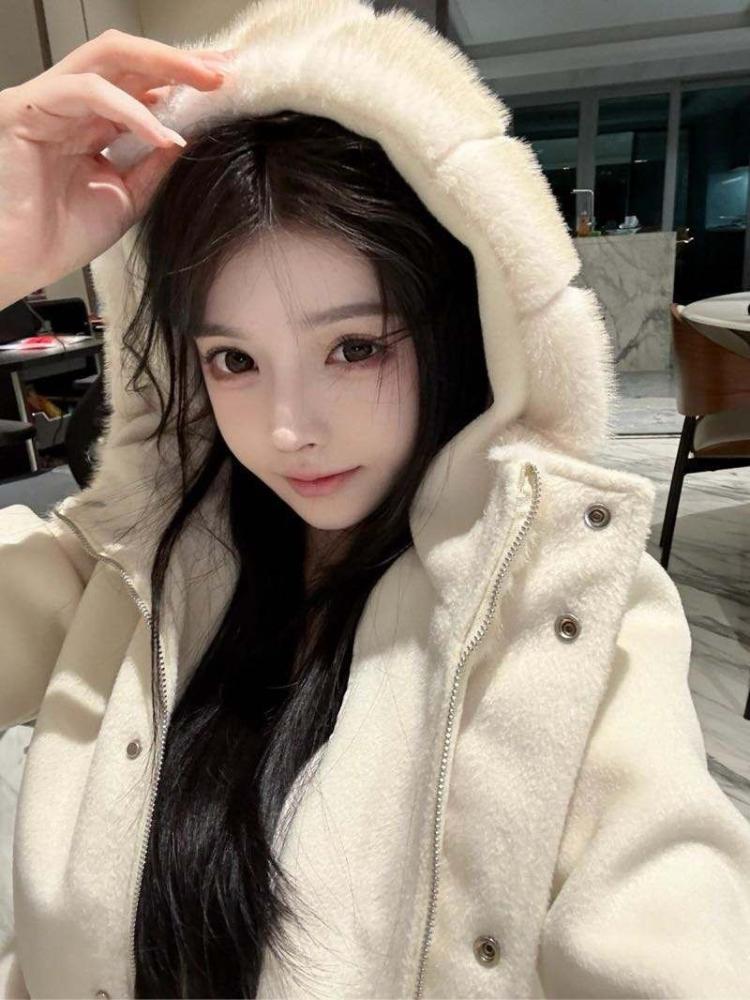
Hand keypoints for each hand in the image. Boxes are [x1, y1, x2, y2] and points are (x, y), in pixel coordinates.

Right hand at [0, 28, 234, 306]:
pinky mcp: (27, 108)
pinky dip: (130, 110)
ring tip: (205, 82)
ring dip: (162, 65)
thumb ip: (152, 163)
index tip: (225, 85)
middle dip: (178, 61)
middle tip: (223, 72)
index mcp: (89, 122)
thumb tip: (185, 135)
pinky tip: (161, 133)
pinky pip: (85, 91)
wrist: (24, 263)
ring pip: (107, 59)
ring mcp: (47, 101)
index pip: (139, 83)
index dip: (182, 79)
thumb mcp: (127, 195)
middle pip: (127, 60)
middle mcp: (69, 105)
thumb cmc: (61, 235)